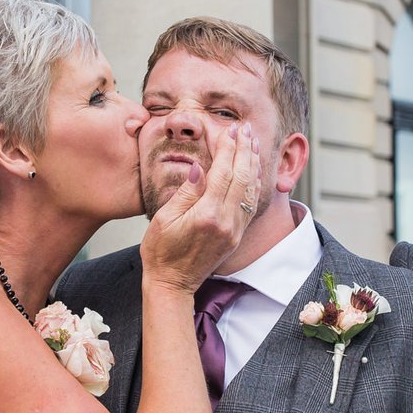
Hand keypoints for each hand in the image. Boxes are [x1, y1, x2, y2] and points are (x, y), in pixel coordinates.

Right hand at [141, 123, 261, 289]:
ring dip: (252, 163)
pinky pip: (249, 205)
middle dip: (244, 149)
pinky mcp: (236, 236)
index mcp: (207, 215)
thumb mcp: (164, 218)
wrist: (172, 284)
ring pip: (250, 190)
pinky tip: (252, 170)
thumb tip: (201, 167)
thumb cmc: (160, 252)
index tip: (229, 130)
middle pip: (242, 177)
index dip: (227, 148)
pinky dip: (253, 184)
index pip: (223, 172)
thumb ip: (186, 191)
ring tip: (252, 142)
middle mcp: (226, 222)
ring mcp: (234, 230)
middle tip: (244, 128)